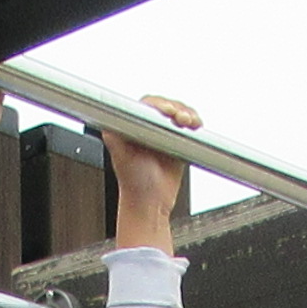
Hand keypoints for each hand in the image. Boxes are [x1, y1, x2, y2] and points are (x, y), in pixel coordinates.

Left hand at [107, 93, 200, 252]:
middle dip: (177, 108)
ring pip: (180, 113)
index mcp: (133, 125)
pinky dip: (194, 123)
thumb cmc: (133, 182)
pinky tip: (195, 126)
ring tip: (189, 123)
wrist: (150, 202)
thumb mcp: (119, 154)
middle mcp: (148, 127)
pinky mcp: (178, 142)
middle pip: (167, 105)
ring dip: (188, 114)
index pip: (148, 104)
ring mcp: (164, 134)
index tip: (168, 112)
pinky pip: (189, 127)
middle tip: (181, 119)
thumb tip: (111, 114)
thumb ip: (114, 133)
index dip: (160, 105)